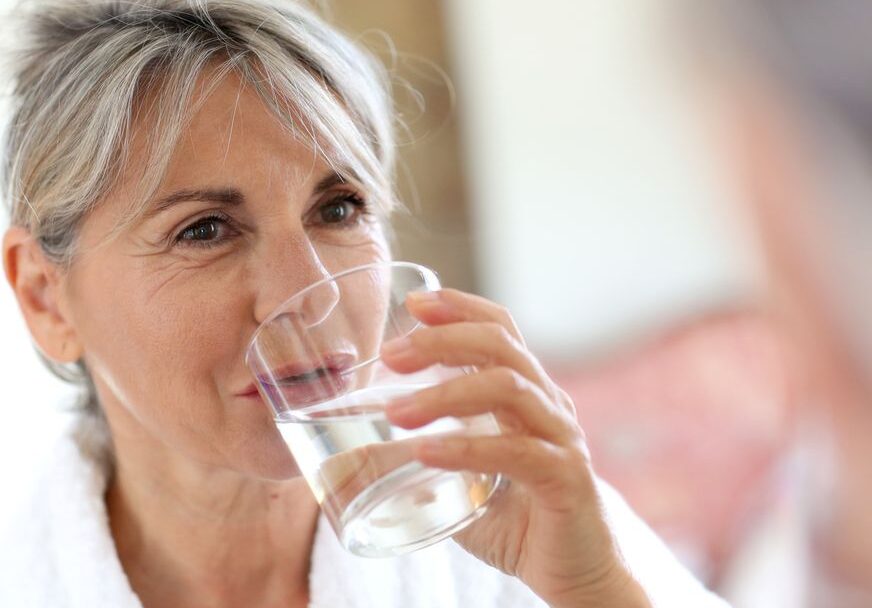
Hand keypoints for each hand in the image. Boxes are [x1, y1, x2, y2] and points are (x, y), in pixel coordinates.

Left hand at [381, 289, 649, 607]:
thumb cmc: (516, 521)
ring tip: (396, 413)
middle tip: (391, 355)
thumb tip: (354, 456)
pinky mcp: (565, 478)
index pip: (500, 329)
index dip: (460, 306)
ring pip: (507, 388)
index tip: (414, 303)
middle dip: (441, 340)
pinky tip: (427, 451)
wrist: (575, 573)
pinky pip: (517, 451)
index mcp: (527, 394)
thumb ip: (422, 458)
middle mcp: (548, 405)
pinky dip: (467, 448)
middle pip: (500, 345)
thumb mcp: (461, 480)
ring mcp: (561, 438)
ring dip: (445, 393)